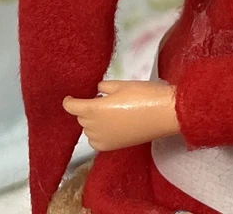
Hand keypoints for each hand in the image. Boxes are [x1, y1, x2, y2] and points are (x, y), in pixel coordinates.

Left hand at [63, 80, 179, 151]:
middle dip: (88, 108)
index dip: (69, 101)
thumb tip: (98, 90)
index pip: (72, 107)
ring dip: (94, 120)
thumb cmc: (144, 95)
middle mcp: (94, 128)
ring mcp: (103, 140)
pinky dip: (99, 132)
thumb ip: (105, 86)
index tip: (70, 97)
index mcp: (94, 110)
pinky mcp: (112, 147)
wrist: (164, 114)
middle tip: (103, 98)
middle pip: (82, 117)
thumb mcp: (123, 84)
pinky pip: (97, 140)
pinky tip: (112, 124)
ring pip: (89, 129)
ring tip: (110, 111)